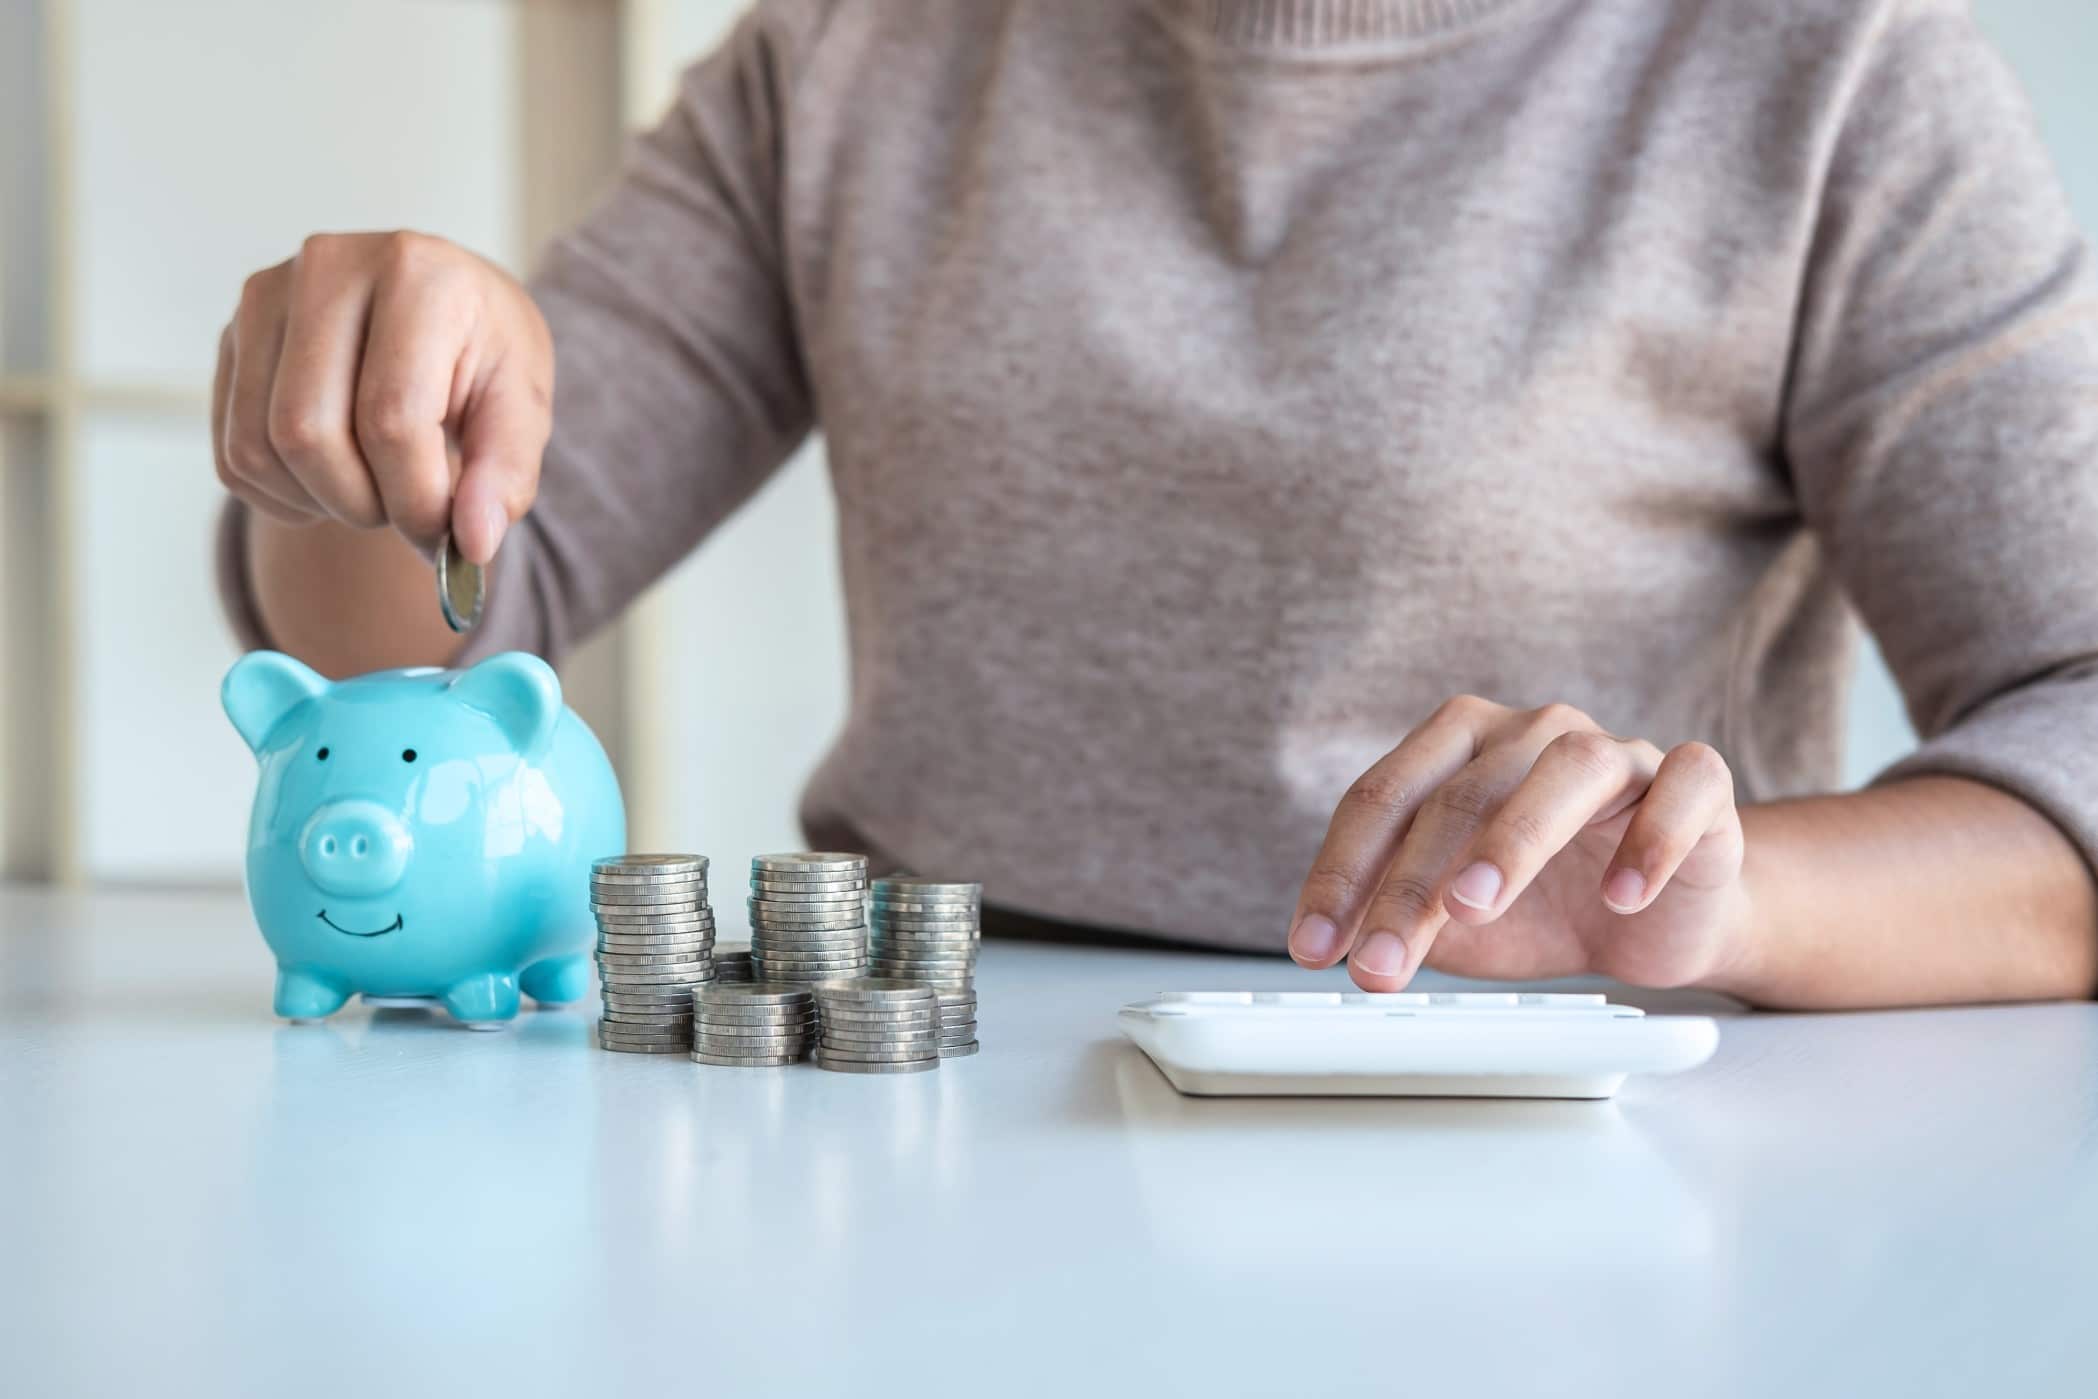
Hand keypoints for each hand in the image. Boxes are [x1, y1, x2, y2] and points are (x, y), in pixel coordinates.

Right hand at [211, 231, 552, 564]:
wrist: (442, 311)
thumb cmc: (484, 355)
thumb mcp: (522, 406)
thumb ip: (505, 474)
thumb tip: (473, 542)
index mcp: (416, 272)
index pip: (391, 416)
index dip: (416, 499)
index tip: (444, 534)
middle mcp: (326, 267)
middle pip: (308, 434)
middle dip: (363, 503)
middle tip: (407, 507)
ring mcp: (266, 297)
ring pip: (259, 449)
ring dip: (321, 502)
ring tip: (376, 487)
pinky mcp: (230, 336)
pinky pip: (232, 455)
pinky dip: (284, 496)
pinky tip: (334, 478)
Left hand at [1287, 697, 1749, 991]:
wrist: (1667, 921)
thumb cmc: (1549, 907)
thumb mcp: (1457, 926)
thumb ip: (1403, 920)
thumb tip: (1342, 950)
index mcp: (1458, 746)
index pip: (1383, 797)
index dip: (1341, 873)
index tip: (1314, 947)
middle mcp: (1531, 732)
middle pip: (1460, 793)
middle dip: (1409, 885)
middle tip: (1378, 962)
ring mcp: (1616, 751)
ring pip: (1565, 770)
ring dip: (1512, 840)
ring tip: (1472, 908)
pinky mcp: (1694, 783)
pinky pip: (1682, 785)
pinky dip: (1653, 838)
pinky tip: (1623, 896)